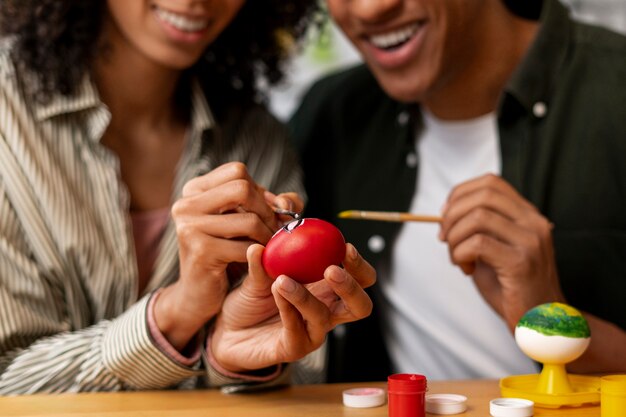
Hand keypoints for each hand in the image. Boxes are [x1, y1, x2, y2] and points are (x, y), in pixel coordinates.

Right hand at [155, 162, 301, 349]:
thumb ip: (274, 204)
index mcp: (193, 190)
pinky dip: (260, 255)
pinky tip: (260, 262)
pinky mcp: (200, 251)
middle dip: (267, 211)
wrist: (198, 294)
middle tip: (272, 231)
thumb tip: (288, 205)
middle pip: (243, 188)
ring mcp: (189, 227)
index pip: (238, 171)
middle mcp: (185, 204)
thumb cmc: (226, 253)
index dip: (260, 191)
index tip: (266, 213)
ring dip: (268, 236)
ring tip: (269, 247)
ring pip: (250, 220)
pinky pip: (246, 247)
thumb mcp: (247, 221)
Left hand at [210, 242, 374, 372]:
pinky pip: (296, 331)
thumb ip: (263, 261)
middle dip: (351, 287)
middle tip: (331, 269)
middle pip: (360, 306)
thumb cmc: (251, 303)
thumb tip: (260, 244)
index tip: (345, 247)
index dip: (359, 265)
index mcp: (326, 290)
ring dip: (305, 296)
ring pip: (323, 317)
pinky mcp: (294, 349)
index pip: (359, 279)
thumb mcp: (256, 276)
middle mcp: (326, 312)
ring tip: (283, 280)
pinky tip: (276, 292)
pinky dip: (287, 309)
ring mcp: (312, 333)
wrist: (226, 333)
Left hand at [439, 174, 565, 329]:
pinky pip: (478, 243)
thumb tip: (445, 214)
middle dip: (452, 214)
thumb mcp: (493, 250)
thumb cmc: (511, 288)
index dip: (460, 193)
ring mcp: (531, 241)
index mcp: (528, 215)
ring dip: (455, 237)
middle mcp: (534, 222)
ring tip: (457, 258)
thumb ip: (477, 229)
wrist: (540, 324)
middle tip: (444, 238)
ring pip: (477, 217)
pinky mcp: (521, 262)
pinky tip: (465, 269)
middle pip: (482, 195)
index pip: (491, 183)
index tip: (444, 214)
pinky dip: (460, 254)